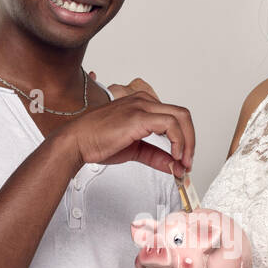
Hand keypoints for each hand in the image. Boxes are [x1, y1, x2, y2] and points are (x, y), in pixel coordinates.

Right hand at [69, 72, 190, 176]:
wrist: (76, 142)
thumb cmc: (97, 141)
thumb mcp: (134, 150)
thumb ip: (155, 156)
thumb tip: (173, 166)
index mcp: (142, 105)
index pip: (174, 117)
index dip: (184, 139)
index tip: (184, 159)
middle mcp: (143, 101)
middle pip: (182, 115)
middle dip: (191, 140)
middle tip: (188, 162)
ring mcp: (141, 107)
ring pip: (180, 117)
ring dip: (187, 143)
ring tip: (182, 163)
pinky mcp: (138, 117)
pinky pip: (170, 125)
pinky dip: (178, 142)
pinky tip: (174, 157)